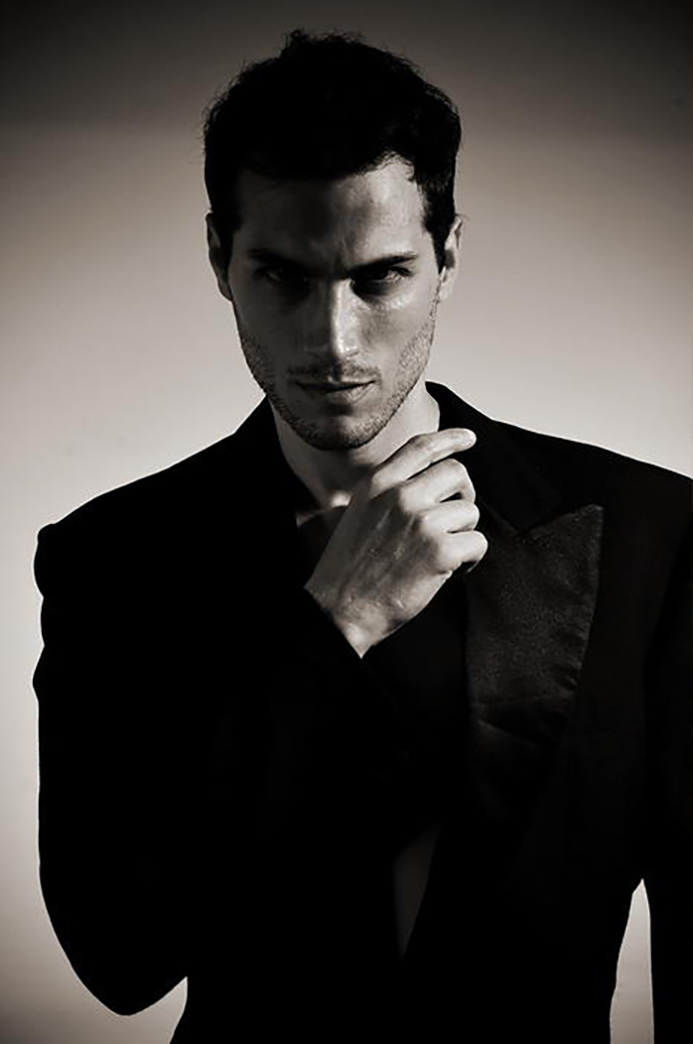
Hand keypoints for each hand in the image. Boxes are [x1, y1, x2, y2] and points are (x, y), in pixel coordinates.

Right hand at [304, 428, 486, 656]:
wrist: (339, 610)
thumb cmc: (348, 570)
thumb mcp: (359, 514)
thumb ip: (389, 494)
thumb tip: (429, 486)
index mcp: (377, 484)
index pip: (421, 447)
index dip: (451, 439)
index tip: (468, 439)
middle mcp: (400, 496)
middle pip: (456, 474)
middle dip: (464, 496)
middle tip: (455, 520)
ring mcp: (422, 522)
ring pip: (470, 512)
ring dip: (463, 534)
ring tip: (442, 554)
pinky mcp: (440, 551)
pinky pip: (477, 543)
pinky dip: (470, 560)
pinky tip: (451, 571)